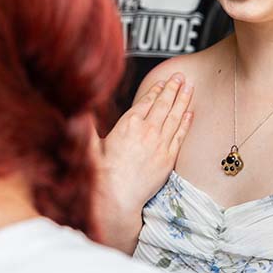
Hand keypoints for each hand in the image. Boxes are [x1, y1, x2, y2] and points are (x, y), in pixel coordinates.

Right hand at [92, 76, 192, 250]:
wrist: (117, 197)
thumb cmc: (102, 172)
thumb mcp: (92, 144)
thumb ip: (89, 126)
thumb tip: (81, 113)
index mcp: (128, 124)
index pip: (146, 102)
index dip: (156, 90)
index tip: (163, 81)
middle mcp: (146, 130)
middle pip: (163, 104)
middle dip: (172, 88)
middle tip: (180, 76)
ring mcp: (159, 143)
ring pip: (175, 116)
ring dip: (183, 99)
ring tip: (189, 86)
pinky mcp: (168, 158)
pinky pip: (180, 135)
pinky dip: (186, 122)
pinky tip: (190, 113)